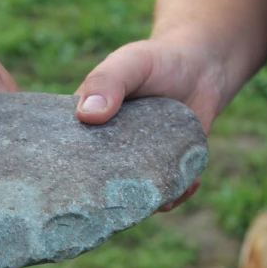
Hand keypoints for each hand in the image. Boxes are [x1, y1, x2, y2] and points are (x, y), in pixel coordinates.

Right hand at [75, 39, 223, 210]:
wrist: (201, 65)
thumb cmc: (156, 60)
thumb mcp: (128, 63)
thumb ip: (108, 82)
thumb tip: (87, 115)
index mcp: (86, 126)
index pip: (67, 154)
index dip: (65, 173)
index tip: (69, 190)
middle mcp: (108, 148)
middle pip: (99, 182)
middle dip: (104, 199)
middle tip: (115, 207)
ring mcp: (138, 161)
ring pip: (133, 192)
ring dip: (144, 202)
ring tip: (160, 200)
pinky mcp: (167, 167)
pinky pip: (167, 190)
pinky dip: (177, 195)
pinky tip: (189, 186)